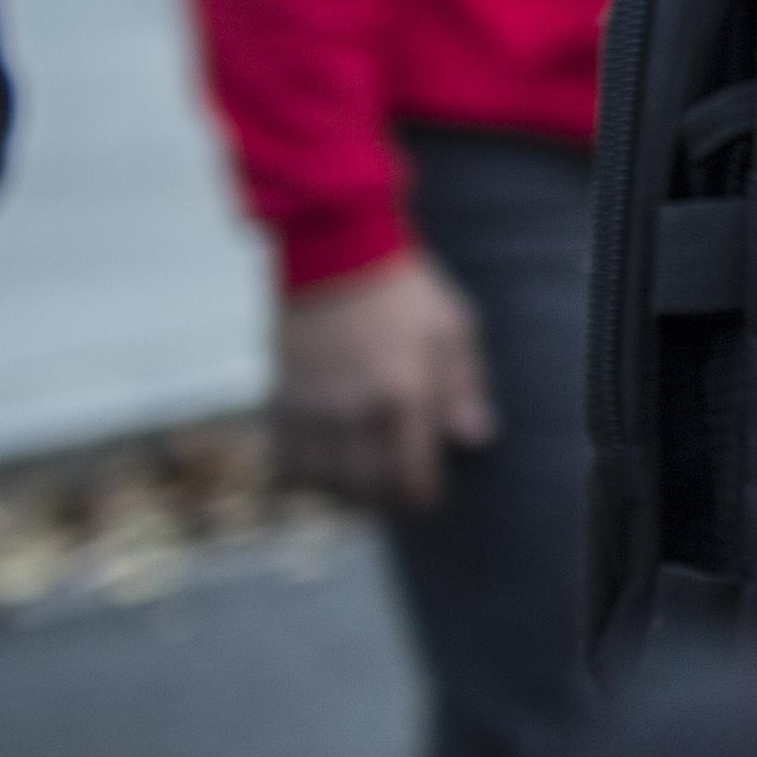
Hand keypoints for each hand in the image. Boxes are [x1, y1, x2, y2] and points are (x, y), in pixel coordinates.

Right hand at [273, 249, 493, 513]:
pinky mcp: (280, 402)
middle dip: (385, 501)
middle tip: (398, 496)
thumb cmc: (406, 292)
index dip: (421, 496)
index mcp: (402, 393)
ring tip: (363, 487)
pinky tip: (323, 472)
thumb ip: (465, 389)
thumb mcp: (454, 330)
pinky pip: (284, 464)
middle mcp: (352, 410)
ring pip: (322, 484)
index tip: (428, 499)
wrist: (337, 255)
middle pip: (365, 487)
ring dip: (344, 495)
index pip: (410, 472)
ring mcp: (312, 409)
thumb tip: (476, 440)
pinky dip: (303, 478)